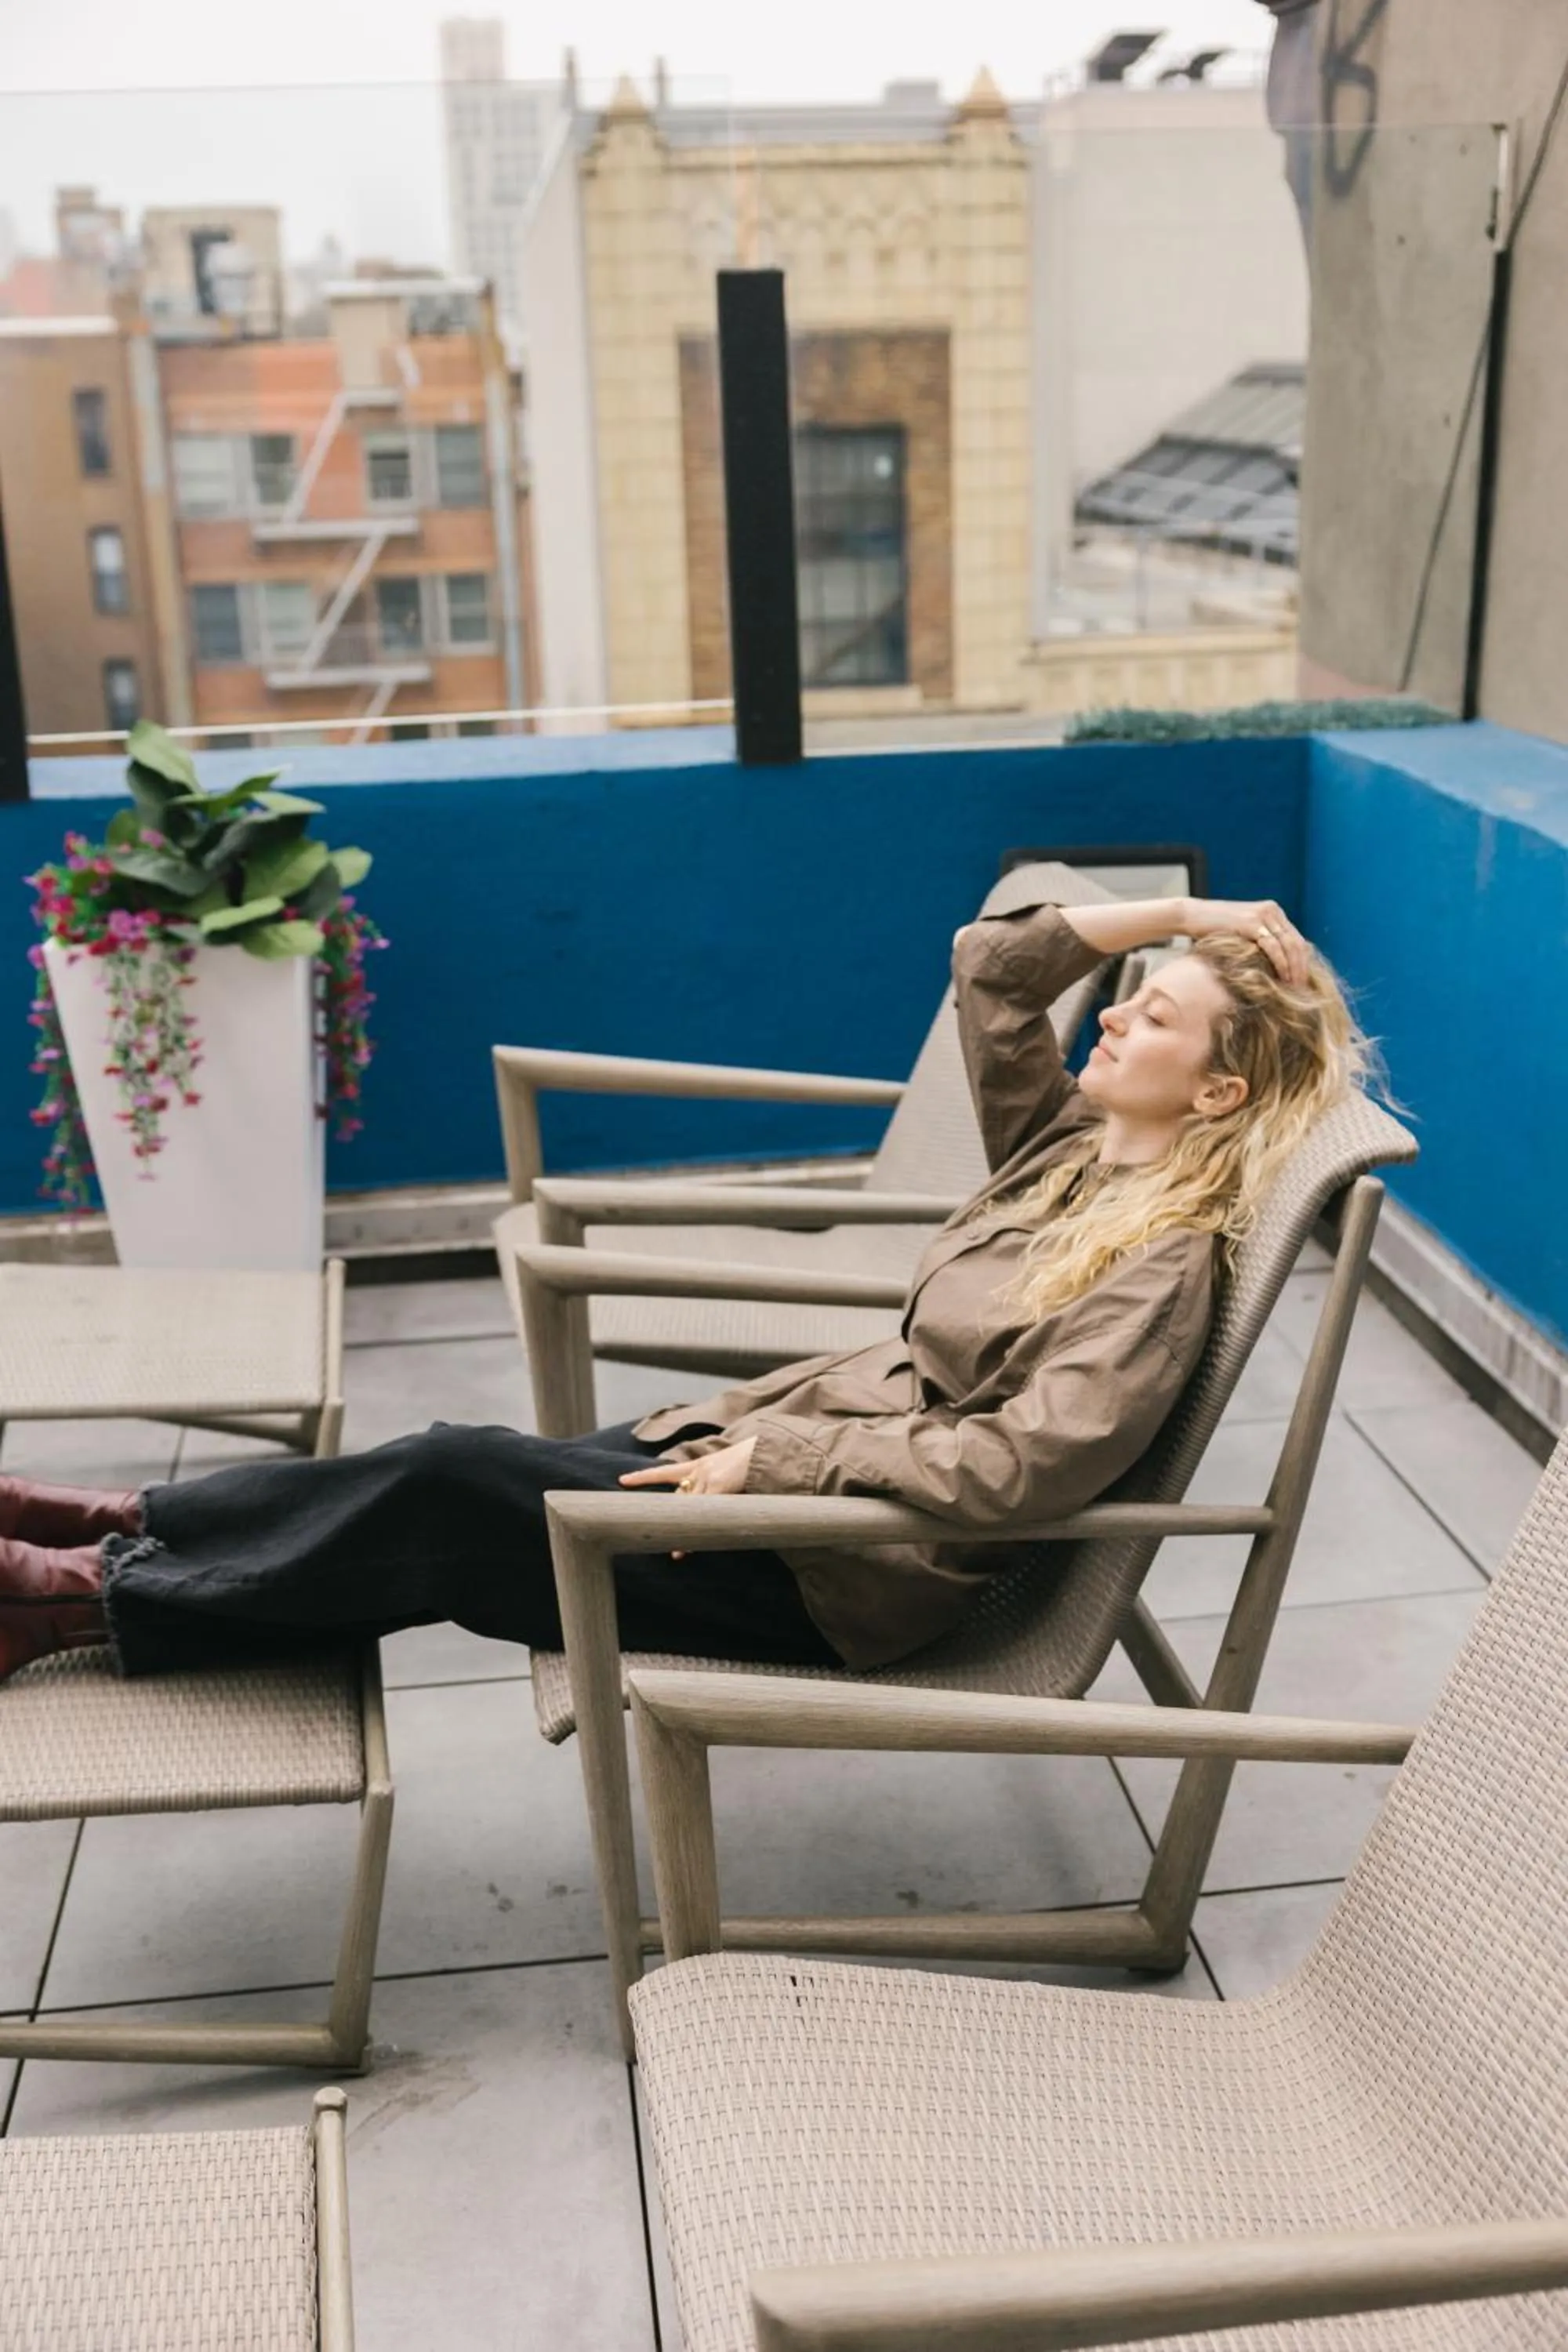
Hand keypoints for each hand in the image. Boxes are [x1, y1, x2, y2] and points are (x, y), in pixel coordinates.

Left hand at [620, 1436, 757, 1558]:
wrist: (769, 1450)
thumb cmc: (754, 1463)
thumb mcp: (730, 1472)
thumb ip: (717, 1486)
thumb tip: (711, 1508)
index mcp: (701, 1465)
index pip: (665, 1471)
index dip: (642, 1476)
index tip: (622, 1480)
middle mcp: (699, 1470)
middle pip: (677, 1499)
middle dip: (668, 1518)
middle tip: (654, 1535)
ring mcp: (706, 1477)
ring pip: (688, 1509)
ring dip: (683, 1532)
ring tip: (677, 1554)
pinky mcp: (717, 1486)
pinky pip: (703, 1513)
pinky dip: (697, 1531)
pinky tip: (689, 1547)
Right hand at [1182, 897, 1310, 985]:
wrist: (1191, 916)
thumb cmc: (1212, 929)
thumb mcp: (1243, 933)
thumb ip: (1259, 941)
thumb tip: (1274, 966)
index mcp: (1273, 911)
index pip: (1297, 939)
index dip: (1302, 962)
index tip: (1302, 982)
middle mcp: (1272, 911)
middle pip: (1298, 943)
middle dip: (1302, 968)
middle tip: (1303, 989)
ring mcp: (1263, 915)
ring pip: (1290, 945)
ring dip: (1294, 969)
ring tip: (1295, 988)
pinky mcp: (1252, 923)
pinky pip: (1273, 947)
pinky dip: (1281, 964)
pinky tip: (1282, 978)